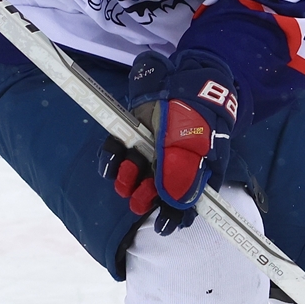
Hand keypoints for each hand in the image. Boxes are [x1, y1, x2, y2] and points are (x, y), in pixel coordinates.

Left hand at [99, 50, 238, 234]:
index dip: (174, 217)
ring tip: (125, 178)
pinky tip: (110, 164)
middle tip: (139, 200)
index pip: (185, 203)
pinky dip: (110, 161)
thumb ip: (182, 174)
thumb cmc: (195, 113)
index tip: (163, 227)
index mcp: (193, 170)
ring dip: (126, 181)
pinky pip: (115, 153)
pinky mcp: (130, 134)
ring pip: (133, 176)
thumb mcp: (193, 143)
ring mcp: (149, 148)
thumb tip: (175, 205)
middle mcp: (170, 163)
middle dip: (145, 199)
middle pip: (155, 192)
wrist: (183, 76)